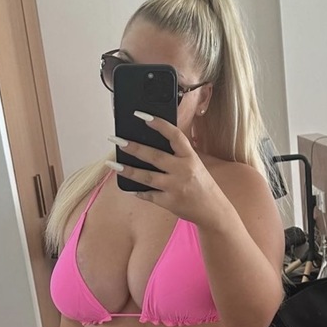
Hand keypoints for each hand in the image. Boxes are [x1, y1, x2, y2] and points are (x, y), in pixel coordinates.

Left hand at [107, 111, 230, 228]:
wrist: (213, 211)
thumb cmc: (201, 185)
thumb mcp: (194, 165)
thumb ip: (177, 155)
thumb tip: (149, 144)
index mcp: (190, 158)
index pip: (175, 136)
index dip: (159, 124)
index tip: (142, 116)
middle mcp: (183, 171)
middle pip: (155, 156)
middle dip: (134, 147)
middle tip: (117, 140)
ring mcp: (175, 188)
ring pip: (147, 177)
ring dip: (128, 170)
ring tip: (113, 164)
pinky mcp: (169, 202)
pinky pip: (149, 196)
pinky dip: (138, 191)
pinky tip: (128, 187)